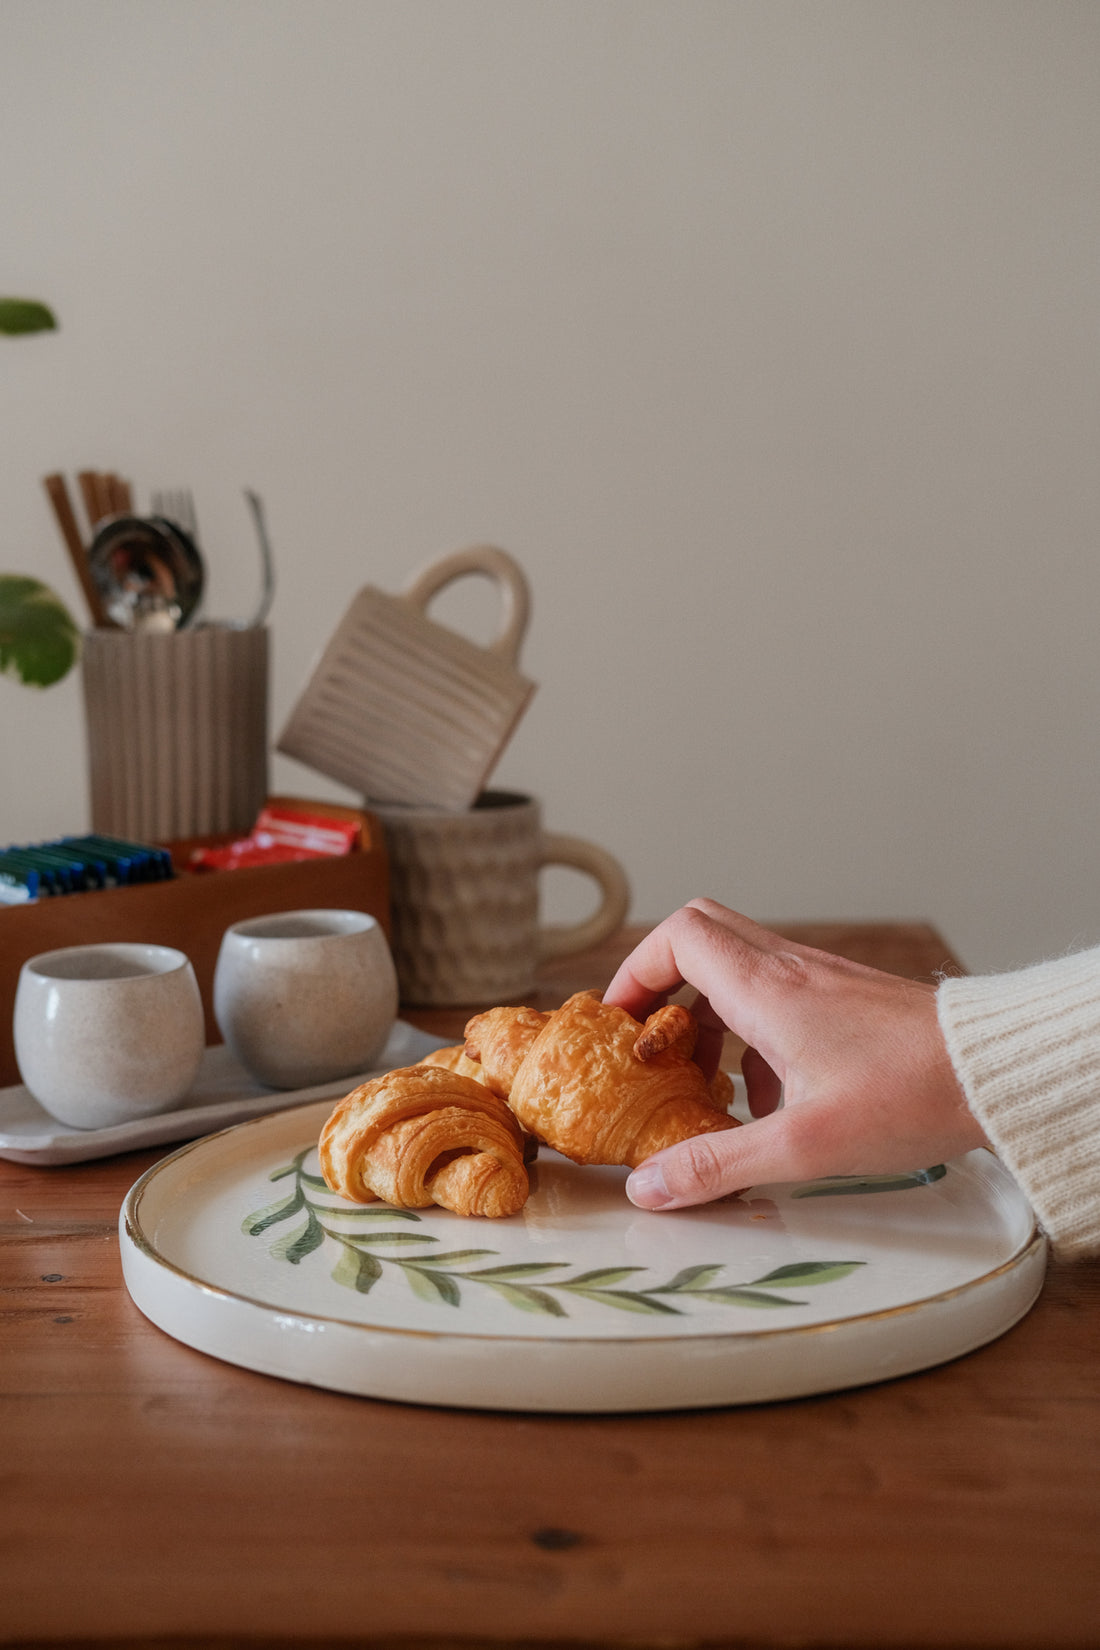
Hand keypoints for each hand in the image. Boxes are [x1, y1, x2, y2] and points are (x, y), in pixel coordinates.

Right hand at [602, 899, 985, 1209]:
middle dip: (663, 985)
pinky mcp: (845, 1001)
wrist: (995, 1073)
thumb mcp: (801, 1145)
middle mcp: (789, 969)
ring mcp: (821, 981)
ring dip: (708, 1015)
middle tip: (649, 1039)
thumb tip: (649, 1186)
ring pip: (739, 969)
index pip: (678, 937)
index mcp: (766, 987)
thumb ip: (717, 1164)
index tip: (620, 1023)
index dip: (635, 972)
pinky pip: (778, 996)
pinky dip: (754, 1035)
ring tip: (704, 1080)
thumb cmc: (910, 1096)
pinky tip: (769, 1100)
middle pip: (702, 937)